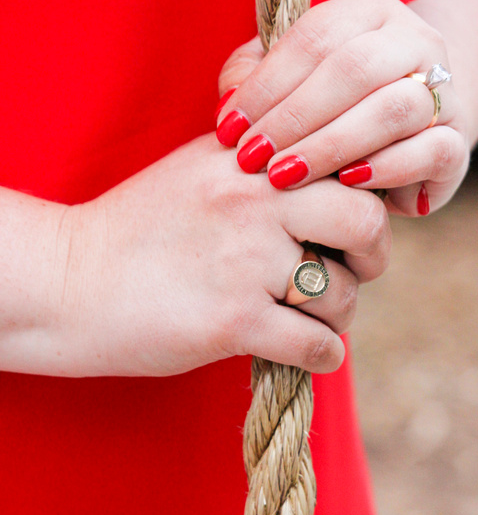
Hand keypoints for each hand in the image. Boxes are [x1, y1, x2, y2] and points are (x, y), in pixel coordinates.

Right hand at [62, 134, 390, 376]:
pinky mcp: (233, 322)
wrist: (68, 282)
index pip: (344, 167)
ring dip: (338, 314)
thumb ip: (262, 162)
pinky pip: (317, 344)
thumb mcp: (200, 167)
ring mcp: (245, 262)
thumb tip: (330, 170)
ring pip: (343, 293)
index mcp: (249, 159)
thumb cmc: (139, 228)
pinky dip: (323, 355)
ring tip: (308, 316)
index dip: (365, 198)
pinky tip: (305, 350)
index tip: (353, 225)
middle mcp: (254, 202)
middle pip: (364, 222)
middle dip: (373, 254)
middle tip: (357, 268)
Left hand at [216, 0, 469, 216]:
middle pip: (355, 69)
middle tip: (253, 158)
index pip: (314, 37)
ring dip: (332, 145)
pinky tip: (347, 183)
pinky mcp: (458, 142)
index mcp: (369, 9)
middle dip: (295, 118)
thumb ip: (251, 79)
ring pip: (394, 108)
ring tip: (286, 175)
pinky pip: (431, 150)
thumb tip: (229, 106)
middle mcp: (416, 39)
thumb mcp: (283, 84)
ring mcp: (447, 89)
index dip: (267, 85)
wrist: (392, 144)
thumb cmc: (323, 108)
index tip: (229, 128)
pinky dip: (387, 167)